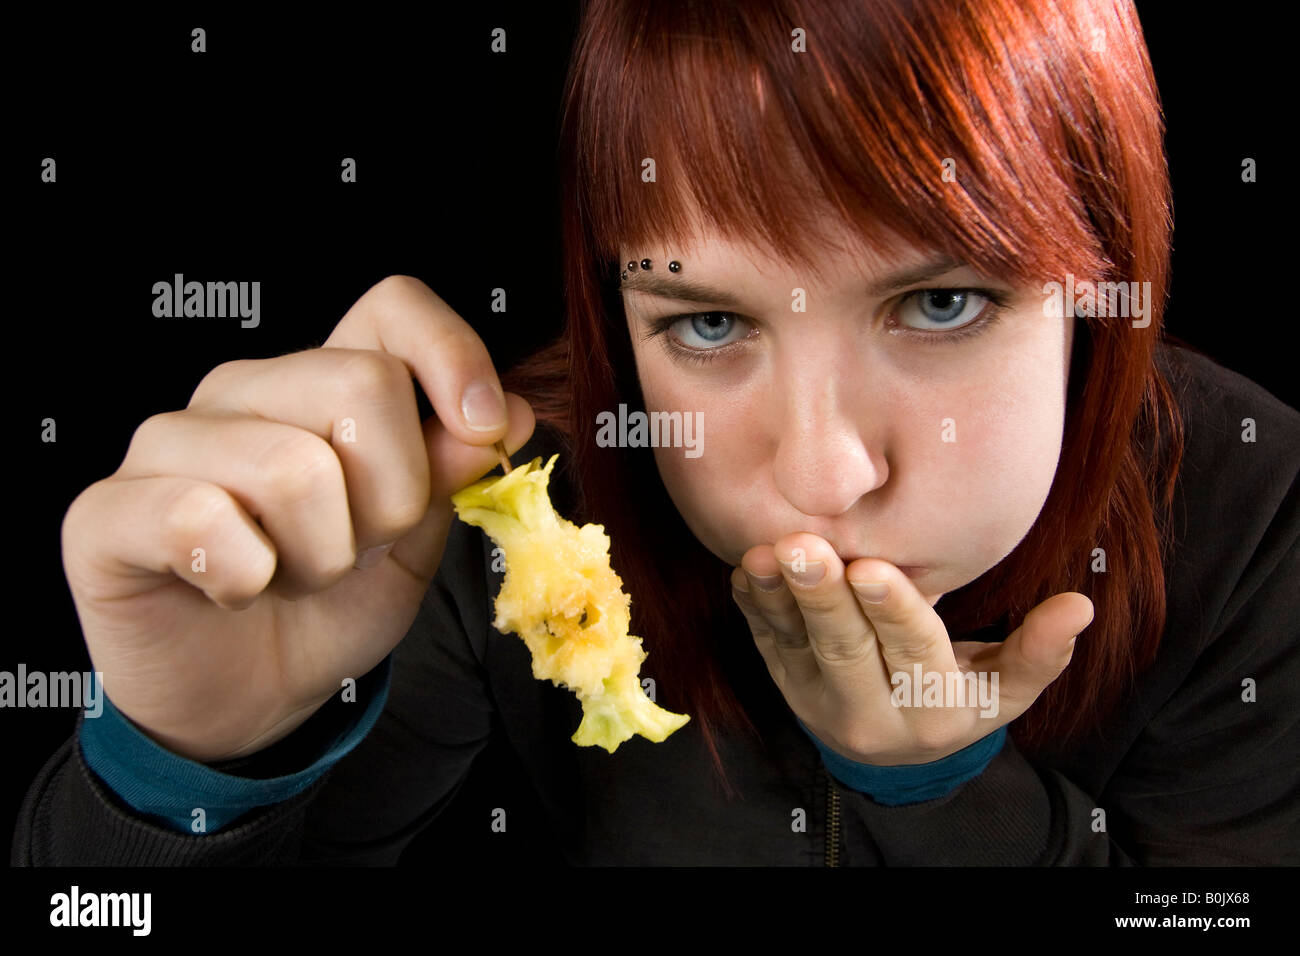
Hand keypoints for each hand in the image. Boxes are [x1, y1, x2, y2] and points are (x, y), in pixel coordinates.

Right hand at [61, 275, 535, 761]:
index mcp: (321, 383)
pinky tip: (231, 590)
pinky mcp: (107, 511)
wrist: (249, 702)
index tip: (484, 428)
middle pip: (362, 385)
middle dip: (390, 498)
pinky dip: (243, 576)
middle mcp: (243, 392)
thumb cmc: (328, 608)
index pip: (391, 306)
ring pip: (294, 466)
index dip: (450, 353)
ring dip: (319, 556)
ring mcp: (167, 444)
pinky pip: (200, 517)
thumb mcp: (414, 542)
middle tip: (356, 548)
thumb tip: (510, 409)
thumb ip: (450, 472)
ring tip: (291, 577)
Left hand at [730, 532, 1093, 765]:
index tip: (874, 569)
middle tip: (803, 547)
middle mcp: (870, 708)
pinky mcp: (784, 681)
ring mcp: (818, 697)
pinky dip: (752, 604)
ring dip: (777, 597)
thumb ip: (1038, 652)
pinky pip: (764, 642)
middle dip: (823, 596)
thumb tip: (1080, 606)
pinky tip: (745, 569)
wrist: (893, 755)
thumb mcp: (1004, 691)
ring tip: (764, 555)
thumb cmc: (957, 702)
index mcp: (932, 705)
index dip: (894, 612)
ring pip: (796, 645)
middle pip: (845, 648)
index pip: (914, 653)